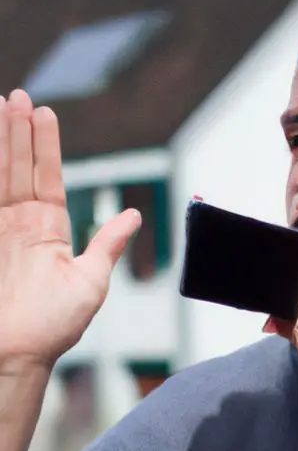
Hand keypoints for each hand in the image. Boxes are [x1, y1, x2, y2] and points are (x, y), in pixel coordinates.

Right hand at [0, 90, 140, 368]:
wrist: (17, 355)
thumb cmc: (55, 328)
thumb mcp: (90, 282)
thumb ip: (107, 245)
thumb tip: (132, 216)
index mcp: (48, 231)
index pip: (46, 177)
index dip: (44, 145)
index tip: (45, 112)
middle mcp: (20, 225)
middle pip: (18, 166)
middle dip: (18, 131)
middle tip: (18, 95)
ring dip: (0, 141)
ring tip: (2, 104)